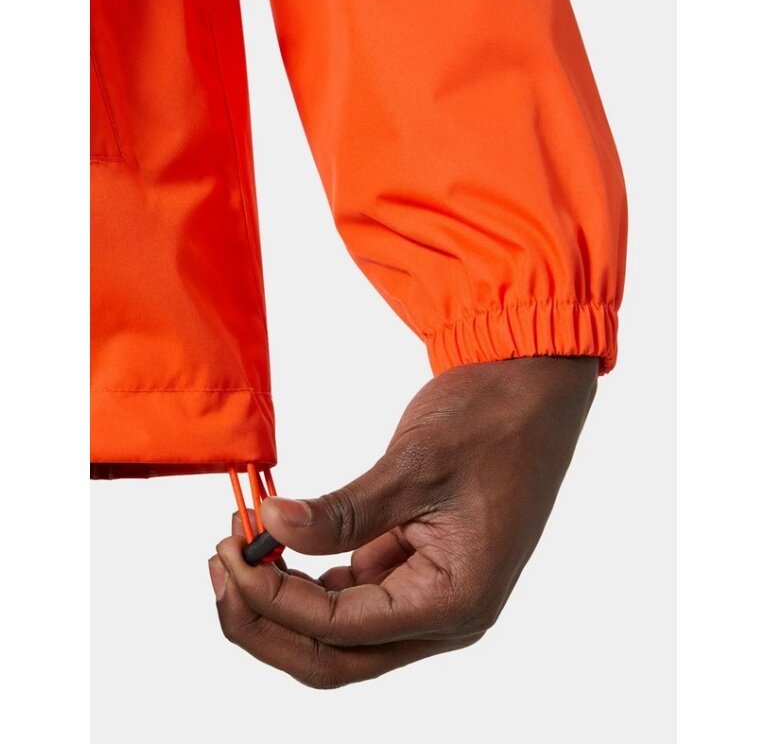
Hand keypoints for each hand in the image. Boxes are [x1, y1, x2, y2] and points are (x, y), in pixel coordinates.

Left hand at [209, 356, 597, 687]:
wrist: (531, 388)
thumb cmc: (493, 421)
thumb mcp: (413, 466)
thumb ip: (342, 512)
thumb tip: (272, 527)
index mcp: (457, 601)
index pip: (343, 628)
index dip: (275, 599)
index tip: (231, 552)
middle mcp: (445, 614)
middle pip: (336, 657)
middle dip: (268, 624)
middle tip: (220, 572)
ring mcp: (429, 593)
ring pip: (339, 634)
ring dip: (282, 605)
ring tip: (236, 554)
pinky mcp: (415, 566)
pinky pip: (351, 597)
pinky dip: (307, 580)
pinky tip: (276, 546)